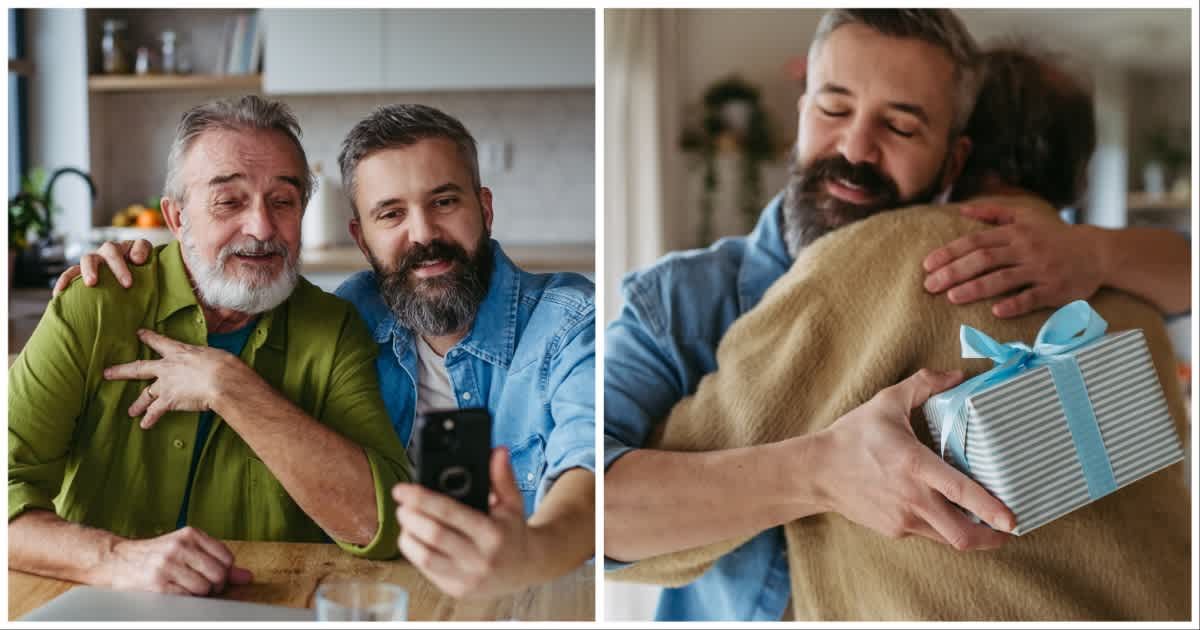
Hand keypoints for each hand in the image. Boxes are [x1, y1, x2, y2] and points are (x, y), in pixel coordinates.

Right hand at [53, 239, 152, 295]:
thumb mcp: (147, 258)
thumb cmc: (139, 269)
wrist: (132, 277)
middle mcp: (107, 252)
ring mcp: (94, 261)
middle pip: (108, 251)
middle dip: (114, 266)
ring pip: (87, 259)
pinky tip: (58, 293)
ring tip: (91, 283)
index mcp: (124, 248)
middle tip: (121, 283)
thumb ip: (143, 251)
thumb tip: (136, 259)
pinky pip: (70, 273)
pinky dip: (63, 281)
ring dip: (88, 270)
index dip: (130, 259)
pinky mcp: (82, 272)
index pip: (129, 247)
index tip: (130, 282)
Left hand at [104, 329, 241, 428]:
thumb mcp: (214, 354)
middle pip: (139, 368)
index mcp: (180, 352)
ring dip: (138, 403)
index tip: (139, 333)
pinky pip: (155, 411)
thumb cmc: (224, 365)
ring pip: (146, 394)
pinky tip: (144, 425)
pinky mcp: (169, 400)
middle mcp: (167, 367)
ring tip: (131, 411)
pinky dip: (150, 419)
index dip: (149, 337)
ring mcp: (166, 384)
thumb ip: (205, 358)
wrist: (221, 380)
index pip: (160, 342)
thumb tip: (210, 363)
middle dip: (122, 371)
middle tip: (108, 373)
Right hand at [105, 527, 252, 595]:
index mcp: (190, 534)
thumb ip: (216, 560)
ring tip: (187, 588)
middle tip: (204, 586)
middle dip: (215, 585)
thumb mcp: (186, 549)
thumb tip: (246, 577)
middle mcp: (179, 547)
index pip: (226, 557)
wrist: (116, 561)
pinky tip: (176, 593)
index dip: (225, 572)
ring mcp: (167, 565)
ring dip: (199, 594)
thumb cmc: (155, 555)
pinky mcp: (157, 584)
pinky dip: (186, 600)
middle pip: (218, 574)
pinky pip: (186, 598)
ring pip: (204, 588)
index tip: (216, 575)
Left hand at [392, 448, 542, 598]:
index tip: (403, 489)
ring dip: (408, 535)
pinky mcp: (456, 590)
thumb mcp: (513, 503)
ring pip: (424, 556)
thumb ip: (503, 477)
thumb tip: (498, 451)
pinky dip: (415, 552)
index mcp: (493, 534)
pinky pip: (426, 570)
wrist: (525, 569)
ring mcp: (467, 578)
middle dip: (410, 516)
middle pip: (433, 535)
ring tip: (406, 520)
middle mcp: (480, 559)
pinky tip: (414, 538)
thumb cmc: (513, 532)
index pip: (450, 513)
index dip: (422, 499)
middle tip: (400, 504)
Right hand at [816, 369, 1015, 549]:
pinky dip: (940, 525)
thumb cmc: (853, 436)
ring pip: (947, 539)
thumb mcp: (887, 402)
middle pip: (960, 534)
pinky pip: (926, 532)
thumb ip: (924, 385)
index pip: (960, 491)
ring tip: (982, 525)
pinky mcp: (893, 530)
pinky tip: (940, 511)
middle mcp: (911, 497)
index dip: (990, 508)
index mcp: (914, 465)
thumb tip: (956, 376)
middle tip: (1007, 530)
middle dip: (989, 538)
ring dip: (969, 535)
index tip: (1013, 520)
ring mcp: (902, 518)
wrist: (818, 471)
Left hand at [922, 203, 1105, 317]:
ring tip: (952, 297)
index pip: (975, 241)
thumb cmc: (1054, 236)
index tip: (927, 265)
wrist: (1098, 251)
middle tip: (929, 286)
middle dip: (954, 272)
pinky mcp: (1055, 289)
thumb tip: (961, 210)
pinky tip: (996, 312)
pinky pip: (1033, 297)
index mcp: (1014, 233)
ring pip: (1003, 278)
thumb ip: (993, 213)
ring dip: (976, 288)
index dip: (949, 253)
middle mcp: (1025, 249)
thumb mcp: (1026, 217)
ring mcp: (1040, 269)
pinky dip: (1015, 304)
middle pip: (983, 259)